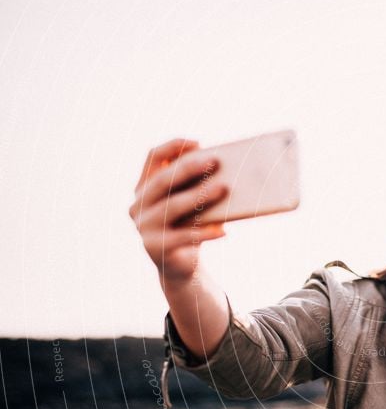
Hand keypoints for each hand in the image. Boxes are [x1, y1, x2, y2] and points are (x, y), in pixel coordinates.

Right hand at [128, 138, 228, 282]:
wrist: (180, 265)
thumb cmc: (189, 226)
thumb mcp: (191, 203)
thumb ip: (195, 184)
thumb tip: (223, 166)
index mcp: (144, 187)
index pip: (152, 157)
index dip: (173, 146)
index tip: (198, 142)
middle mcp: (138, 204)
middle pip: (162, 180)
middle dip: (189, 168)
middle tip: (214, 161)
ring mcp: (143, 226)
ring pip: (172, 206)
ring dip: (199, 196)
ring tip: (223, 189)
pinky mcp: (154, 247)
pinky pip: (182, 236)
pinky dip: (204, 232)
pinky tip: (223, 230)